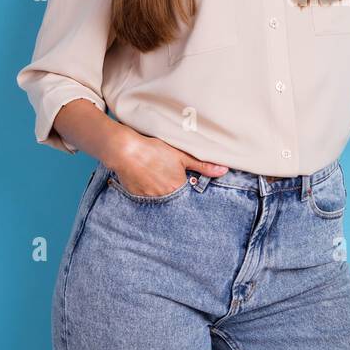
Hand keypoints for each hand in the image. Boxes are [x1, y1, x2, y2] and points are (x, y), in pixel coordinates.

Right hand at [108, 130, 228, 197]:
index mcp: (178, 188)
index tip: (184, 183)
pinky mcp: (137, 196)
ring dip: (161, 190)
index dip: (187, 186)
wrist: (126, 151)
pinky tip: (146, 178)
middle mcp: (165, 197)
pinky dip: (148, 189)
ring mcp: (149, 198)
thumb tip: (223, 171)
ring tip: (156, 175)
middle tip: (166, 176)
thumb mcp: (182, 156)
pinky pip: (146, 197)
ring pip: (160, 197)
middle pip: (174, 196)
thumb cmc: (155, 150)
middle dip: (174, 189)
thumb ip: (203, 165)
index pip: (188, 194)